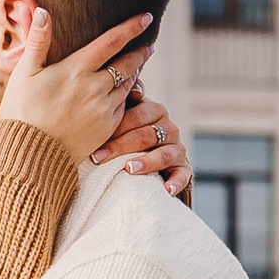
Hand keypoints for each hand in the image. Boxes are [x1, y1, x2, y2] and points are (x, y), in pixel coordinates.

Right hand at [0, 8, 158, 169]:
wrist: (30, 154)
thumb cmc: (22, 111)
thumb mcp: (24, 73)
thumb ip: (38, 41)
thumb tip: (41, 10)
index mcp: (76, 69)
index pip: (112, 41)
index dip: (131, 27)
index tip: (146, 17)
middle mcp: (95, 87)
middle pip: (127, 64)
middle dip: (140, 52)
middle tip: (149, 45)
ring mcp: (103, 109)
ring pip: (128, 85)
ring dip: (135, 74)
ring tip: (138, 67)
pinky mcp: (106, 128)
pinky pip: (124, 107)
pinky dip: (127, 96)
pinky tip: (126, 94)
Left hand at [99, 84, 192, 198]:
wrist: (146, 158)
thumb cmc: (128, 134)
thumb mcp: (124, 117)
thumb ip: (123, 102)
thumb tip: (133, 89)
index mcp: (154, 110)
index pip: (138, 115)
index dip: (116, 127)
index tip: (94, 140)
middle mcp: (168, 127)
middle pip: (147, 135)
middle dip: (121, 146)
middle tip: (98, 158)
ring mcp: (177, 148)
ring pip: (164, 154)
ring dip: (146, 162)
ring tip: (128, 169)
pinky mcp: (183, 168)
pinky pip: (183, 175)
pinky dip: (176, 182)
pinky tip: (166, 190)